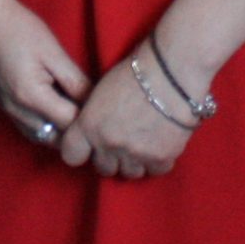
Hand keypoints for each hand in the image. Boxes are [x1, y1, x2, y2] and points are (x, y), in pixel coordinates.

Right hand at [0, 0, 88, 146]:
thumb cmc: (21, 29)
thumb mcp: (54, 52)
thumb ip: (75, 80)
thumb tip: (94, 101)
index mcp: (32, 97)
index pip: (69, 123)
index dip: (88, 116)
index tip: (101, 105)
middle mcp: (18, 111)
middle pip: (56, 137)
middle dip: (75, 129)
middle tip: (92, 112)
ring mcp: (9, 110)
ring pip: (42, 137)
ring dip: (61, 131)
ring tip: (77, 112)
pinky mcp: (6, 105)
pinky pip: (30, 129)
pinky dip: (46, 127)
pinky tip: (58, 111)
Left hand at [58, 52, 193, 178]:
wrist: (173, 72)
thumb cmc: (137, 71)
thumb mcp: (102, 91)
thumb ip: (94, 118)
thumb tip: (95, 131)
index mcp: (89, 125)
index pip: (71, 155)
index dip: (80, 150)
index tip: (89, 145)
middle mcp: (109, 144)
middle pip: (103, 168)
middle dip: (110, 156)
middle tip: (122, 138)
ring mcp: (135, 154)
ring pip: (130, 172)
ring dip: (134, 160)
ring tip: (143, 140)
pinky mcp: (161, 159)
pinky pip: (155, 170)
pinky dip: (157, 160)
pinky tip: (160, 142)